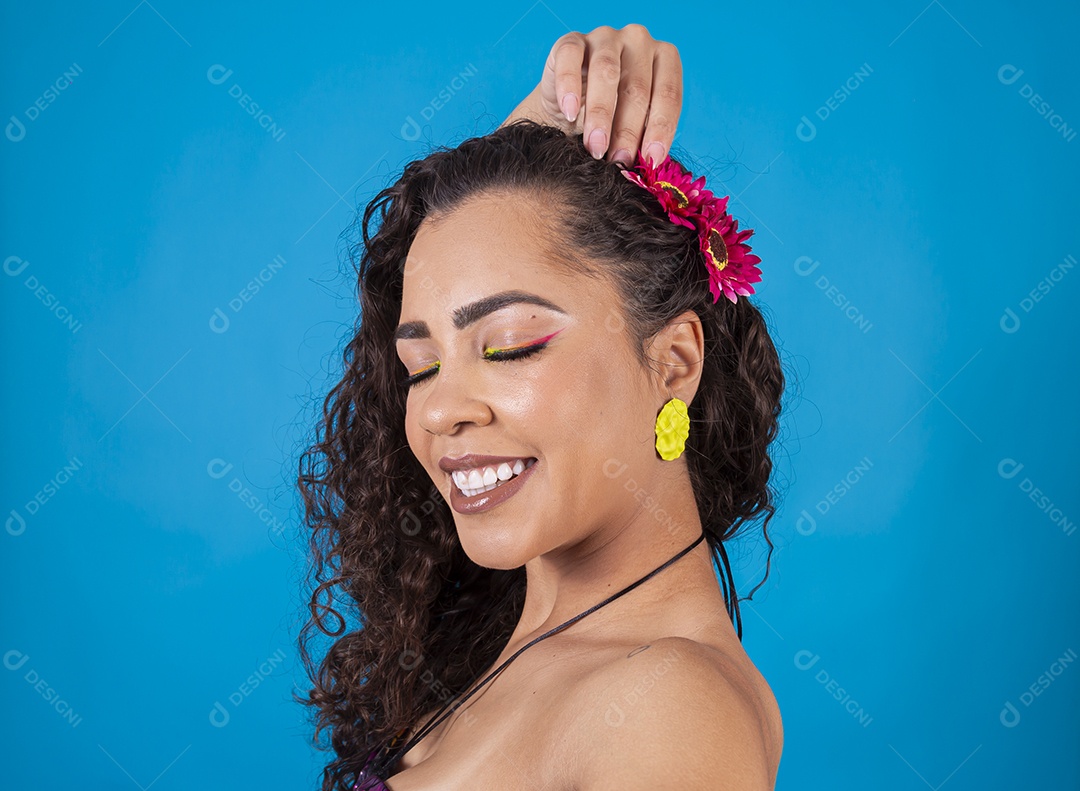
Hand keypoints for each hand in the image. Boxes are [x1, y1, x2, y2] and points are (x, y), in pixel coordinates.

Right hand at [501, 24, 682, 166]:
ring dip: (601, 114)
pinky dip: (568, 86)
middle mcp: (639, 41)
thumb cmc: (612, 117)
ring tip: (596, 147)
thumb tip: (650, 165)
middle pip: (636, 87)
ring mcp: (605, 37)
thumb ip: (645, 138)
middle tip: (620, 160)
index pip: (668, 93)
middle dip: (628, 129)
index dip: (661, 128)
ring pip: (606, 72)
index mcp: (664, 59)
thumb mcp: (636, 125)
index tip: (651, 160)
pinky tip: (569, 112)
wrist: (569, 108)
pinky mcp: (571, 41)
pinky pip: (570, 58)